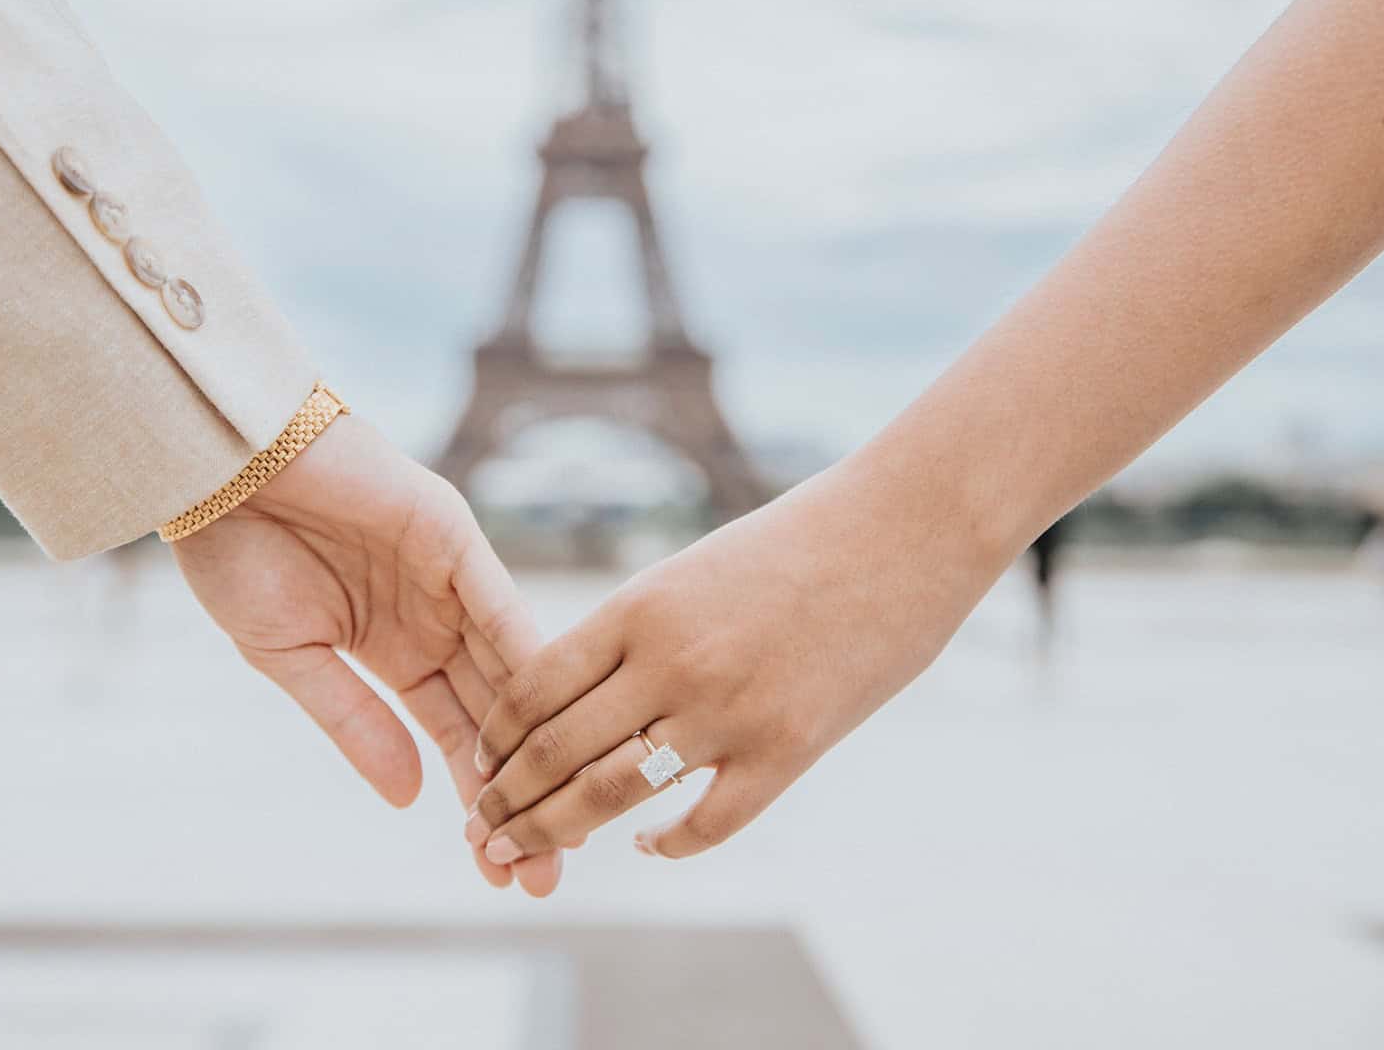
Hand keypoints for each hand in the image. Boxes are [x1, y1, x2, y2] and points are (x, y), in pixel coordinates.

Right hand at [171, 414, 560, 895]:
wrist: (218, 466)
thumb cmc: (236, 552)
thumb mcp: (289, 657)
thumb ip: (354, 722)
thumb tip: (408, 800)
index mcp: (397, 653)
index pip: (454, 737)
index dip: (479, 798)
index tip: (503, 871)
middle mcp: (437, 621)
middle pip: (498, 716)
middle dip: (526, 790)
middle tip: (556, 867)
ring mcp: (450, 580)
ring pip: (510, 671)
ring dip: (540, 739)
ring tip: (568, 813)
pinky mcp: (451, 536)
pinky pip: (496, 603)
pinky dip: (522, 656)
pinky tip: (550, 718)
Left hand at [462, 454, 1007, 862]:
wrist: (902, 531)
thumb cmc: (794, 543)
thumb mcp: (691, 573)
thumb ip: (634, 633)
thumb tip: (575, 696)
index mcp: (639, 607)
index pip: (532, 687)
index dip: (495, 737)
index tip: (481, 765)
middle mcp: (672, 662)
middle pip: (556, 752)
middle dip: (508, 801)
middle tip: (483, 832)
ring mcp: (728, 711)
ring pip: (611, 795)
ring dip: (558, 831)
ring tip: (529, 852)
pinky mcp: (787, 750)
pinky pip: (707, 823)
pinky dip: (667, 844)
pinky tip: (649, 845)